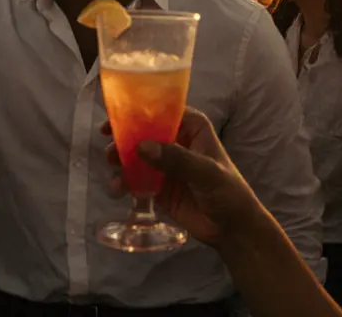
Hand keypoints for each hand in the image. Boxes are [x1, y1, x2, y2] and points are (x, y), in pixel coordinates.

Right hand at [105, 108, 261, 246]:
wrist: (233, 230)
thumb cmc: (228, 192)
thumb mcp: (205, 172)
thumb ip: (176, 159)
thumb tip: (141, 147)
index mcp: (192, 129)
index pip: (163, 111)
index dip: (140, 111)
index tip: (118, 117)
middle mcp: (176, 142)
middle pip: (145, 133)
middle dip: (124, 138)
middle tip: (108, 146)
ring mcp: (166, 165)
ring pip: (137, 156)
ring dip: (121, 161)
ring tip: (113, 169)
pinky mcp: (158, 187)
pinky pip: (136, 179)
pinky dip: (125, 181)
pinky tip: (118, 189)